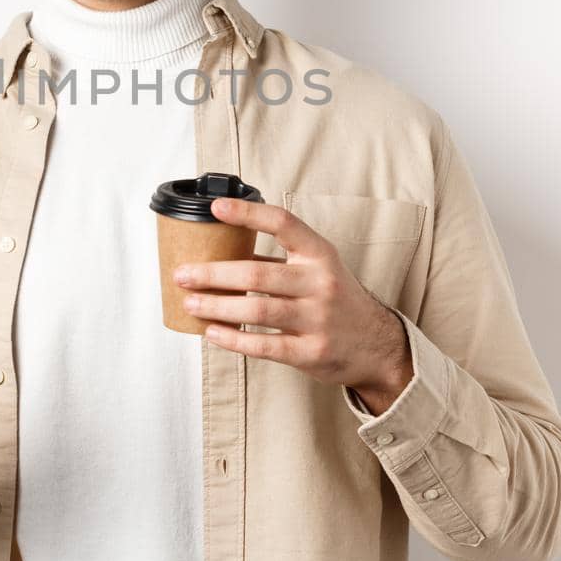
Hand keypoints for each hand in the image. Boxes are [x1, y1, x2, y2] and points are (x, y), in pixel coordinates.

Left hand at [175, 195, 412, 410]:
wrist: (378, 345)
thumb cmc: (337, 300)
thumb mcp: (318, 269)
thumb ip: (278, 259)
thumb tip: (223, 250)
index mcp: (320, 254)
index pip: (282, 223)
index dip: (248, 213)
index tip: (216, 208)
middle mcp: (321, 283)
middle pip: (256, 273)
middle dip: (213, 273)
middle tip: (182, 274)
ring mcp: (318, 319)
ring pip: (256, 310)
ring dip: (217, 306)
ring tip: (190, 303)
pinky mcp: (312, 352)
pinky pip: (264, 346)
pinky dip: (233, 339)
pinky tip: (212, 332)